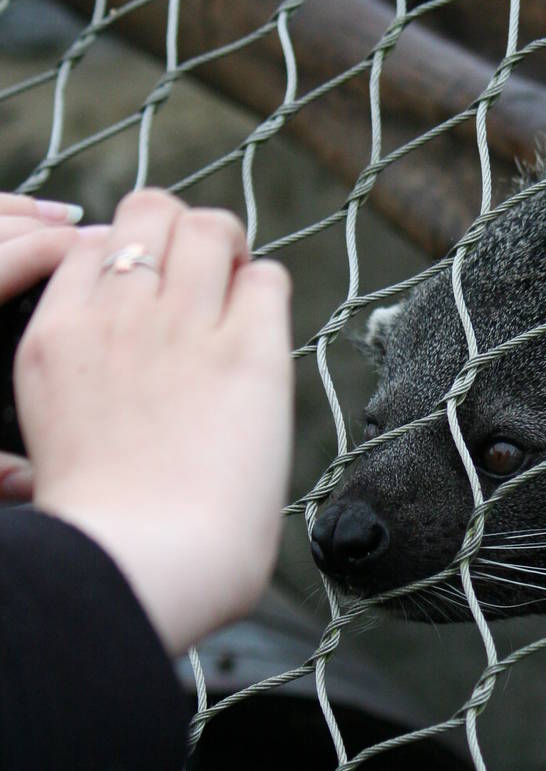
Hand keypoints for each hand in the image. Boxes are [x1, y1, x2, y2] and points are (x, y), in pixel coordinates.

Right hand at [15, 189, 293, 654]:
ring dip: (231, 249)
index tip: (151, 297)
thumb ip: (79, 387)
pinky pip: (268, 278)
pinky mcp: (248, 352)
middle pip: (149, 212)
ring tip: (238, 292)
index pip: (91, 249)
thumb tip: (114, 382)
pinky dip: (268, 293)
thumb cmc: (103, 530)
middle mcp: (116, 317)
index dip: (129, 261)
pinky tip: (263, 335)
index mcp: (56, 340)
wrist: (143, 559)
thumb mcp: (52, 437)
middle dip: (180, 231)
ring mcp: (184, 327)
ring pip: (211, 228)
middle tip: (203, 278)